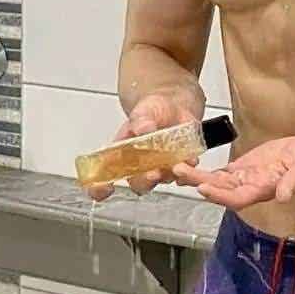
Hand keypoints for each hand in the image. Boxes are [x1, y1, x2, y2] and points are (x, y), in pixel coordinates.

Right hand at [83, 93, 200, 201]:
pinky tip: (190, 160)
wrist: (174, 106)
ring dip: (169, 175)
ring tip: (176, 164)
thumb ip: (141, 121)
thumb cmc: (151, 110)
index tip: (112, 185)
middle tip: (153, 173)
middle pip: (138, 183)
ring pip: (163, 180)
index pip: (108, 176)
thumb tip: (143, 128)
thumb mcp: (143, 112)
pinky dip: (187, 168)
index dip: (104, 186)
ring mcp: (160, 167)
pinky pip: (183, 173)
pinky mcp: (178, 165)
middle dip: (146, 181)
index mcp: (122, 154)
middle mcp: (140, 165)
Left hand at [172, 134, 294, 209]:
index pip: (238, 197)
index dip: (220, 194)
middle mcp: (251, 188)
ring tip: (177, 168)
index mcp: (264, 190)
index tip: (203, 187)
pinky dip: (207, 170)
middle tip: (178, 172)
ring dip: (197, 176)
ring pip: (217, 180)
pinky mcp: (246, 167)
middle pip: (221, 190)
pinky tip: (191, 164)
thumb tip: (283, 196)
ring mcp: (247, 178)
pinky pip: (222, 172)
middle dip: (199, 182)